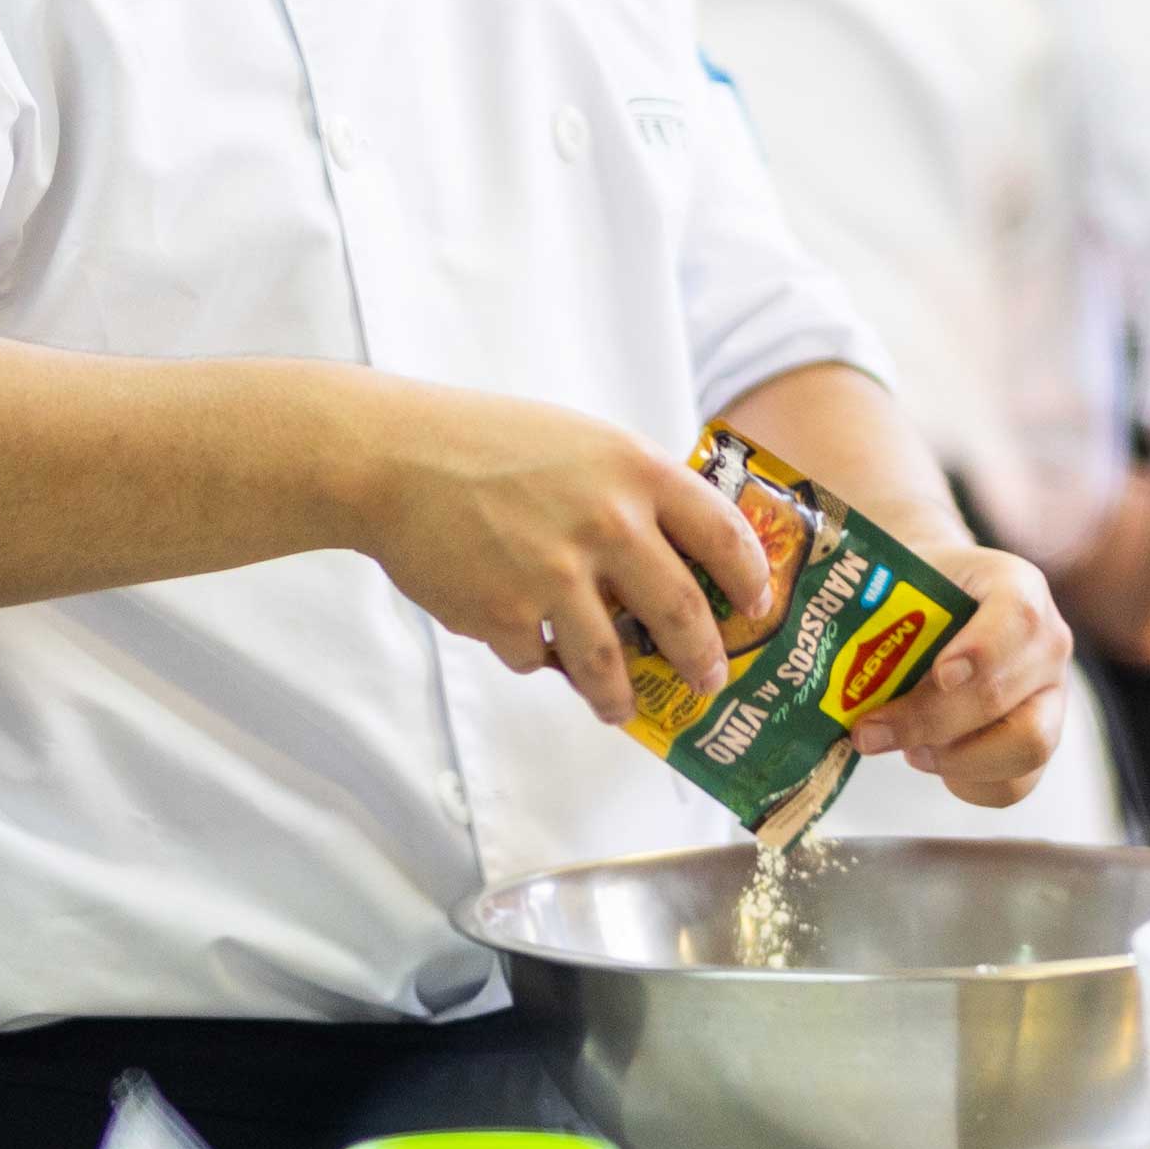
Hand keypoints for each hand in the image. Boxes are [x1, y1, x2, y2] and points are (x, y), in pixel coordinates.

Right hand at [356, 385, 769, 725]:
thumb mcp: (581, 441)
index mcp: (636, 472)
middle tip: (710, 680)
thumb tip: (678, 552)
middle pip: (684, 613)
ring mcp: (556, 574)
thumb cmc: (488, 443)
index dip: (751, 580)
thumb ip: (631, 490)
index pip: (725, 534)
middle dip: (704, 659)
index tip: (756, 608)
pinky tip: (526, 643)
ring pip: (611, 663)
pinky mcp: (505, 613)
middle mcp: (608, 524)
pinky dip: (536, 657)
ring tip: (622, 707)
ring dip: (621, 696)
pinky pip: (538, 657)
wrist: (393, 459)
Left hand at [848, 546, 1072, 806]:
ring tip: (908, 750)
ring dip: (955, 758)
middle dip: (932, 720)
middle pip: (1006, 693)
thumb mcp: (895, 581)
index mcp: (1017, 585)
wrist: (942, 600)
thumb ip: (866, 607)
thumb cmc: (913, 592)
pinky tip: (927, 759)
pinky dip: (967, 783)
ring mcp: (1051, 695)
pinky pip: (1015, 782)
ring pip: (1026, 746)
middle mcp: (1048, 641)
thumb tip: (802, 643)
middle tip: (871, 731)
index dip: (982, 650)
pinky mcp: (1039, 739)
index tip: (941, 674)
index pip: (1017, 615)